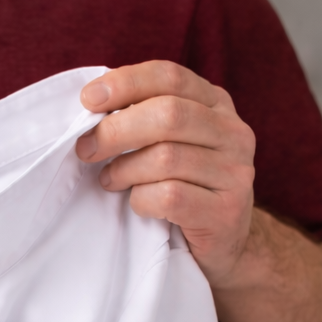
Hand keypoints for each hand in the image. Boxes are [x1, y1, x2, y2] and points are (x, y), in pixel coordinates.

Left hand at [77, 62, 256, 286]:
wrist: (226, 245)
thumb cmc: (186, 187)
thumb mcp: (173, 142)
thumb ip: (146, 118)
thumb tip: (92, 107)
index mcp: (217, 104)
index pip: (170, 76)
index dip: (126, 83)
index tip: (88, 99)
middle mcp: (233, 133)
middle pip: (168, 114)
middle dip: (116, 130)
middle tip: (86, 148)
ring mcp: (235, 173)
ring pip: (166, 158)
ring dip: (124, 170)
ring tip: (110, 180)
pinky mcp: (226, 211)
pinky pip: (170, 197)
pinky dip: (142, 200)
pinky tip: (138, 203)